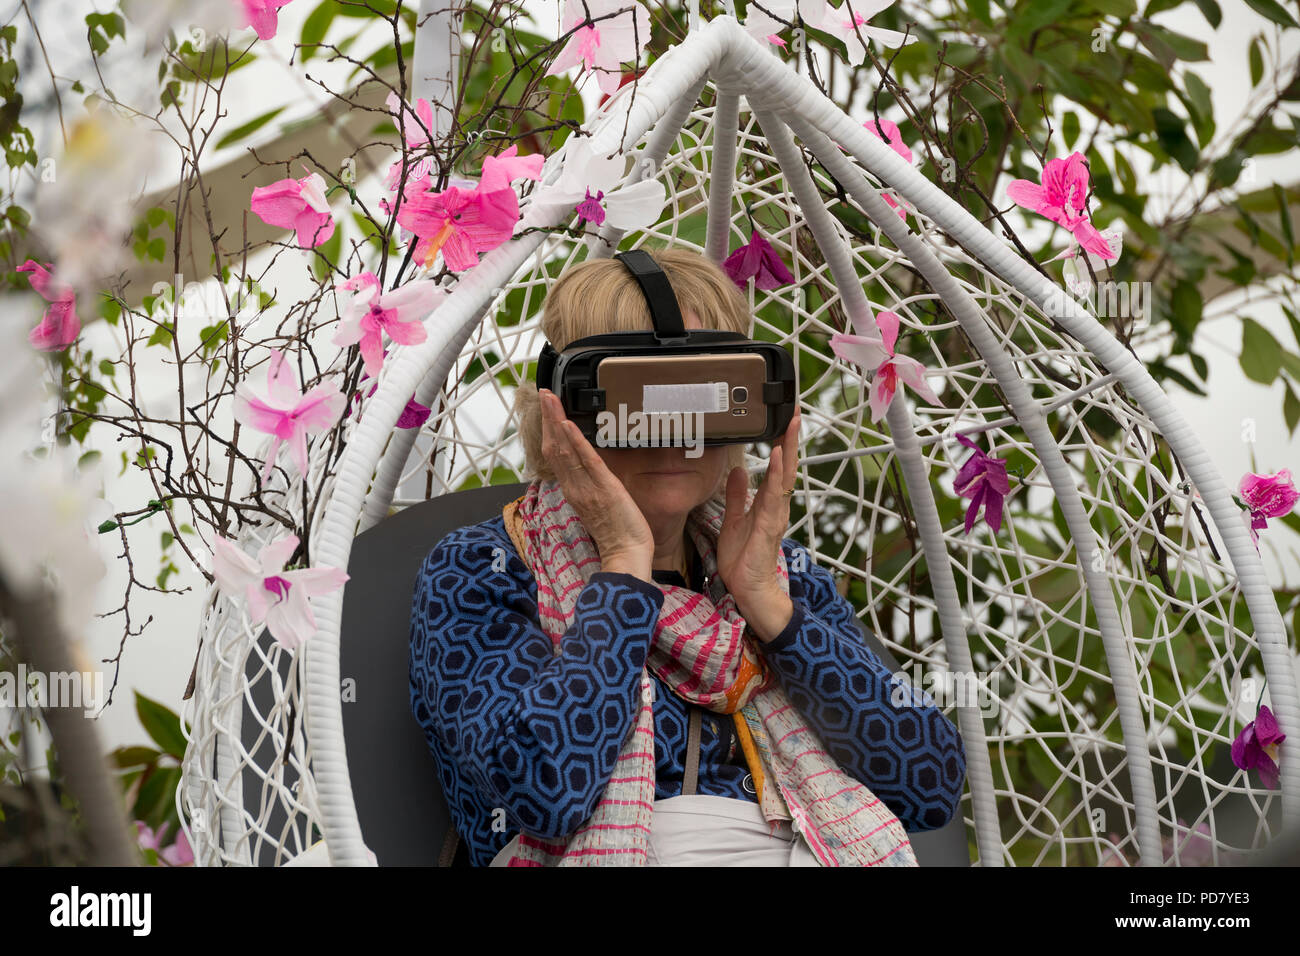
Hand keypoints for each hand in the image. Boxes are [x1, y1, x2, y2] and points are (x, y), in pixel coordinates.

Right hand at [538, 388, 653, 580]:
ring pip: (565, 449)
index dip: (549, 431)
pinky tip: (566, 423)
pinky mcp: (604, 488)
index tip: (546, 411)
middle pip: (554, 447)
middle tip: (543, 394)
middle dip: (548, 418)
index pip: (555, 456)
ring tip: (550, 398)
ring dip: (556, 420)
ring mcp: (587, 487)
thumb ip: (590, 489)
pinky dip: (574, 440)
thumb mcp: (599, 508)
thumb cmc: (618, 537)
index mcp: (574, 491)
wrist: (627, 556)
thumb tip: (588, 472)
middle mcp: (575, 487)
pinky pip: (586, 460)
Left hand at [715, 408, 800, 642]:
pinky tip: (776, 456)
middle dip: (791, 438)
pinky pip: (773, 495)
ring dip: (787, 449)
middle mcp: (777, 505)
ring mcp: (775, 514)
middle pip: (787, 465)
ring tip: (790, 424)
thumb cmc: (743, 558)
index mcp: (769, 502)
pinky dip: (775, 474)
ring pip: (784, 475)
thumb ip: (737, 495)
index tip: (785, 420)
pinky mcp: (768, 524)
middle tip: (795, 411)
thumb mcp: (734, 518)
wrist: (746, 588)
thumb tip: (738, 470)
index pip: (778, 467)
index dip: (782, 443)